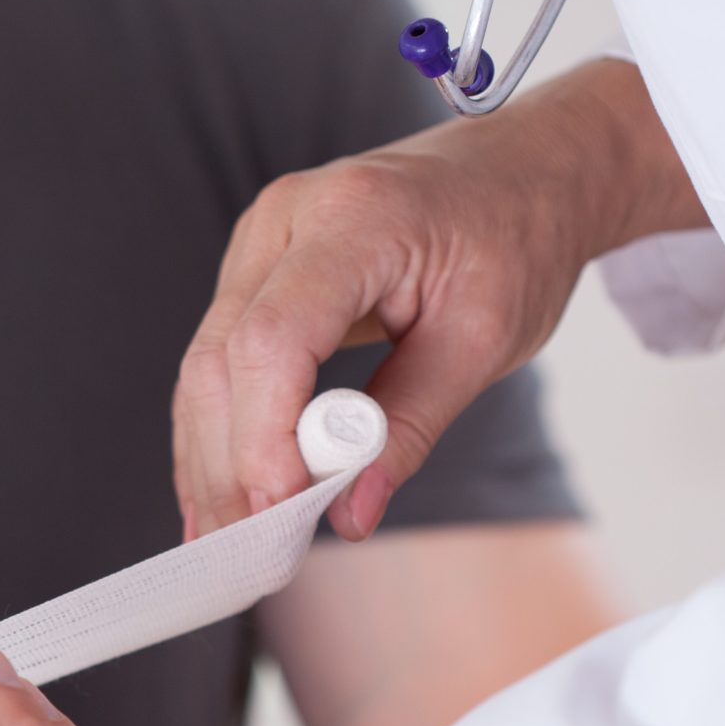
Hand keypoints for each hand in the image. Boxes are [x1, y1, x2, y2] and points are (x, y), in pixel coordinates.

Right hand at [174, 57, 699, 540]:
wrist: (520, 172)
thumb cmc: (513, 239)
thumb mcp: (486, 340)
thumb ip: (412, 425)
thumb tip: (350, 514)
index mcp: (353, 220)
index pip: (272, 338)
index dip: (263, 434)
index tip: (280, 511)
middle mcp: (285, 221)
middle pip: (220, 359)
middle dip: (227, 466)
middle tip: (244, 554)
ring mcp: (259, 244)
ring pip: (204, 368)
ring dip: (210, 461)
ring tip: (225, 543)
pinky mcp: (255, 274)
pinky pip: (218, 362)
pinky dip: (220, 433)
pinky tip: (219, 497)